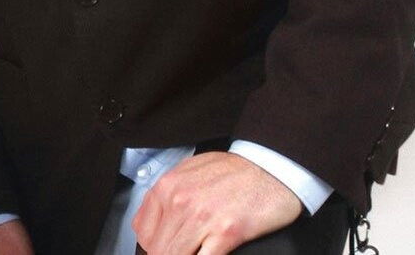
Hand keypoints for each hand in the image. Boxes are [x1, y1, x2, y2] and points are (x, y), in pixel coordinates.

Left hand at [131, 151, 302, 254]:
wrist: (272, 168)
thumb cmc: (236, 170)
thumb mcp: (190, 171)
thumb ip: (169, 194)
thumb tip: (156, 222)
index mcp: (168, 186)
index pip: (142, 231)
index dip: (152, 246)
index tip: (162, 248)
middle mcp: (180, 201)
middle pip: (158, 248)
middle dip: (166, 254)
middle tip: (180, 252)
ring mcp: (202, 218)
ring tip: (195, 252)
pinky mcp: (226, 232)